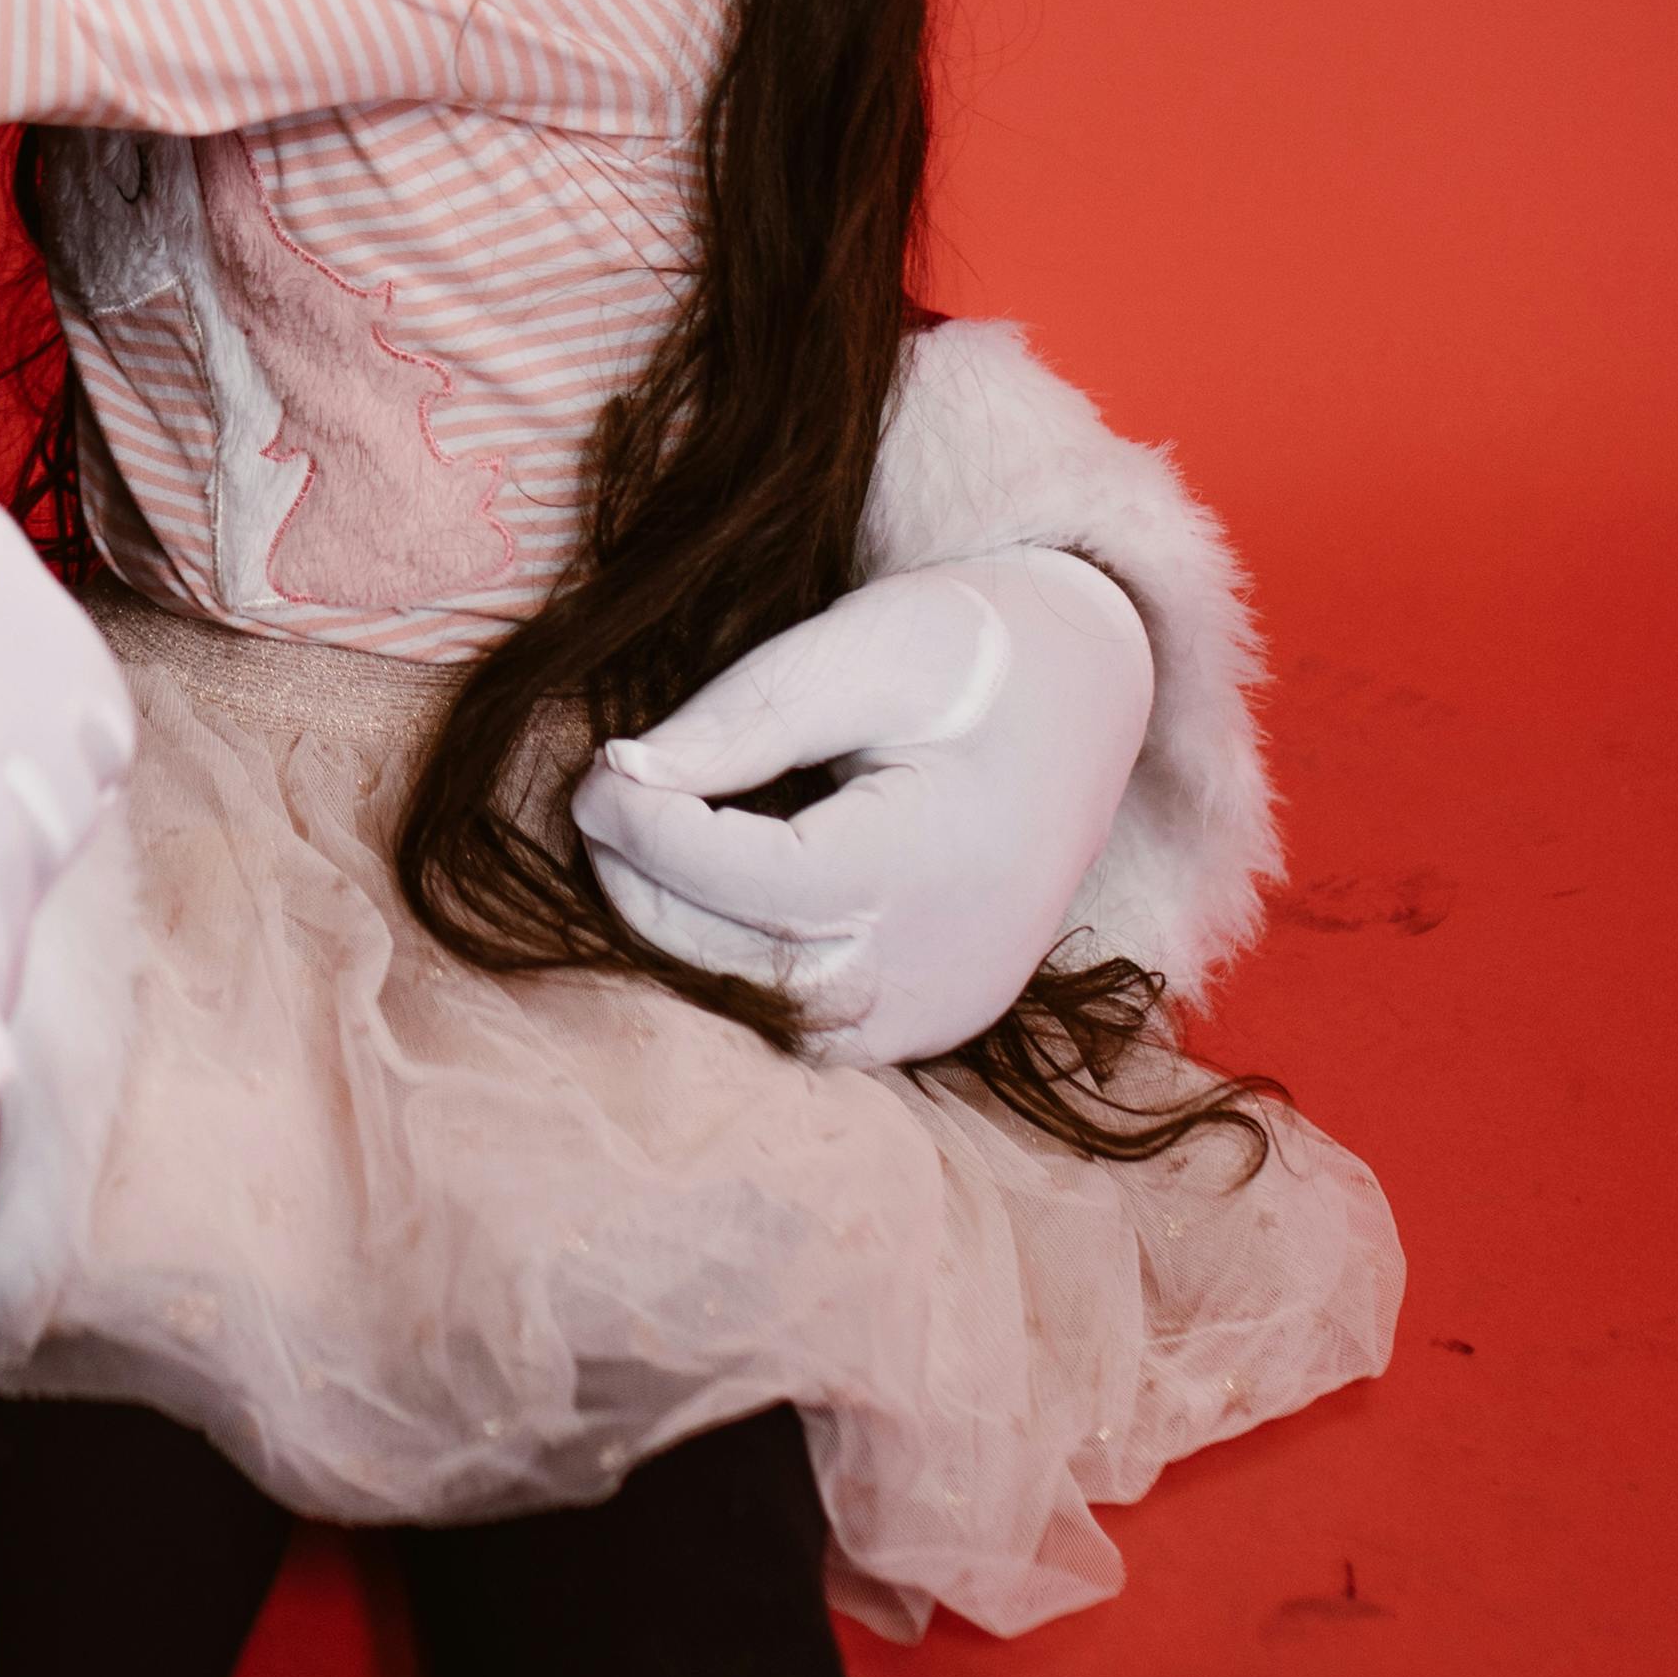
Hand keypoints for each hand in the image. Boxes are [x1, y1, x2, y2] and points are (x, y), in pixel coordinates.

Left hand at [572, 549, 1156, 1065]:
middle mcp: (940, 967)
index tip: (592, 773)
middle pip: (733, 958)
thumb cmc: (970, 649)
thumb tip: (619, 777)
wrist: (1086, 691)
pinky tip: (718, 894)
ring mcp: (944, 1011)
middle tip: (605, 802)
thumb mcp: (858, 650)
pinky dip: (746, 970)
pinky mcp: (939, 1022)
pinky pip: (808, 1027)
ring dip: (684, 940)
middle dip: (643, 884)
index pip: (736, 876)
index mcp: (929, 866)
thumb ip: (741, 721)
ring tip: (650, 848)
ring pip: (760, 1014)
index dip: (641, 829)